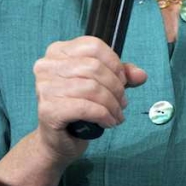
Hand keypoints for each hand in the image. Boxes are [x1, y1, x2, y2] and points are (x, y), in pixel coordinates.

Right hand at [31, 36, 147, 166]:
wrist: (57, 140)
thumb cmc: (77, 108)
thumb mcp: (102, 85)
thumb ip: (121, 76)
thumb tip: (141, 75)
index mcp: (57, 51)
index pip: (93, 46)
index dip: (114, 63)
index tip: (123, 80)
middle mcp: (47, 66)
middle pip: (94, 67)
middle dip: (116, 87)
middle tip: (122, 102)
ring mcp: (44, 87)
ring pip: (92, 88)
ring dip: (112, 104)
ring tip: (117, 114)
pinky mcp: (48, 109)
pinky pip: (86, 107)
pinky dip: (103, 115)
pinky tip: (108, 122)